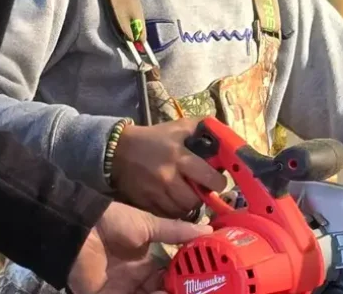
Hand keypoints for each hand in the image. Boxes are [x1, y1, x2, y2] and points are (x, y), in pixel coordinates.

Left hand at [67, 200, 212, 293]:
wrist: (81, 227)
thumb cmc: (115, 222)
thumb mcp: (149, 225)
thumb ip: (176, 231)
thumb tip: (208, 229)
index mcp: (147, 263)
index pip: (171, 276)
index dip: (185, 279)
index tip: (202, 280)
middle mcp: (137, 280)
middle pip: (162, 291)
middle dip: (177, 290)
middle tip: (192, 289)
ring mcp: (123, 290)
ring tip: (173, 291)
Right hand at [112, 119, 228, 217]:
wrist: (118, 151)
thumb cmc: (153, 138)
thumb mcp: (178, 127)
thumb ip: (202, 128)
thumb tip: (224, 134)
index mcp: (180, 157)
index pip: (208, 177)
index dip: (218, 181)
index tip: (219, 180)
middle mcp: (168, 177)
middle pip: (195, 199)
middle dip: (203, 196)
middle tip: (203, 190)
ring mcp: (156, 192)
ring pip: (182, 210)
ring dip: (189, 205)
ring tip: (189, 196)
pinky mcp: (145, 203)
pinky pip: (166, 215)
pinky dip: (174, 211)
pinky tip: (175, 201)